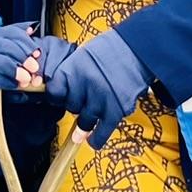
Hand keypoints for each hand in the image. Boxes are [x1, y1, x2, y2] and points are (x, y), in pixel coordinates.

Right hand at [0, 23, 47, 107]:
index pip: (13, 33)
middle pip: (9, 48)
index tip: (37, 53)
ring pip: (2, 63)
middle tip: (34, 68)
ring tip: (27, 79)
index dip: (28, 43)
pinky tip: (16, 85)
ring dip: (18, 72)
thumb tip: (32, 29)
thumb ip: (17, 36)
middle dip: (24, 58)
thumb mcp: (1, 44)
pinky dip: (8, 82)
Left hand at [43, 30, 149, 148]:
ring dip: (84, 126)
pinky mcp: (116, 109)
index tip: (62, 98)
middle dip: (77, 106)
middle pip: (71, 107)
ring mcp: (100, 99)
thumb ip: (71, 75)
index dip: (58, 97)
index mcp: (72, 70)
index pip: (54, 93)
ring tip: (82, 131)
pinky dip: (96, 139)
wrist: (136, 49)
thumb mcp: (82, 56)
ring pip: (84, 122)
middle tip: (86, 101)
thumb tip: (61, 93)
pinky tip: (93, 141)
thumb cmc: (110, 51)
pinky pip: (102, 131)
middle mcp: (83, 86)